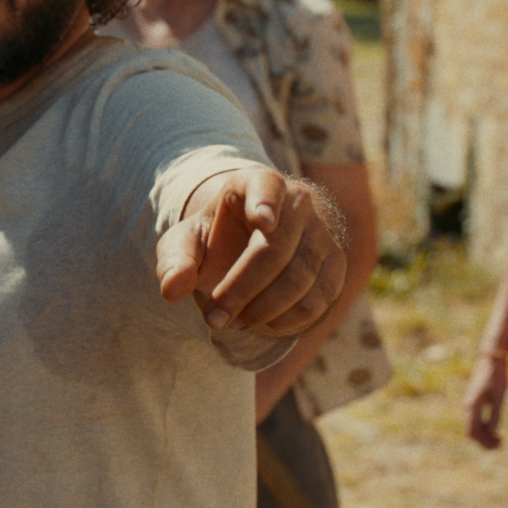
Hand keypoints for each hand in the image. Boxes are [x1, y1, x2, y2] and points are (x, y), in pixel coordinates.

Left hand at [155, 168, 346, 337]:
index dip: (265, 203)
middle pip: (274, 252)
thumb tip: (171, 290)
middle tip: (213, 318)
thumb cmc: (216, 237)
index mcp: (256, 183)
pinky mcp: (336, 265)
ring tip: (232, 322)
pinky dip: (288, 320)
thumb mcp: (187, 241)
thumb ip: (175, 260)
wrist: (250, 241)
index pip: (265, 186)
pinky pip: (318, 300)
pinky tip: (261, 325)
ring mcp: (322, 234)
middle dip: (241, 291)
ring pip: (300, 281)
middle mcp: (298, 204)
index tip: (262, 222)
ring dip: (263, 311)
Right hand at [464, 350, 507, 449]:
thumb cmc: (496, 377)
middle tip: (500, 445)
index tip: (498, 446)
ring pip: (473, 425)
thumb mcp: (498, 396)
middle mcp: (468, 405)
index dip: (483, 442)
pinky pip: (475, 418)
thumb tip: (492, 431)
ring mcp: (470, 403)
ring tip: (499, 439)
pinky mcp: (474, 400)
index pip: (472, 430)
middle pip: (472, 430)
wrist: (490, 359)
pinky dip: (483, 427)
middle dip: (484, 441)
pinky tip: (494, 429)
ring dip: (484, 435)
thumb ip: (495, 414)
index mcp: (472, 405)